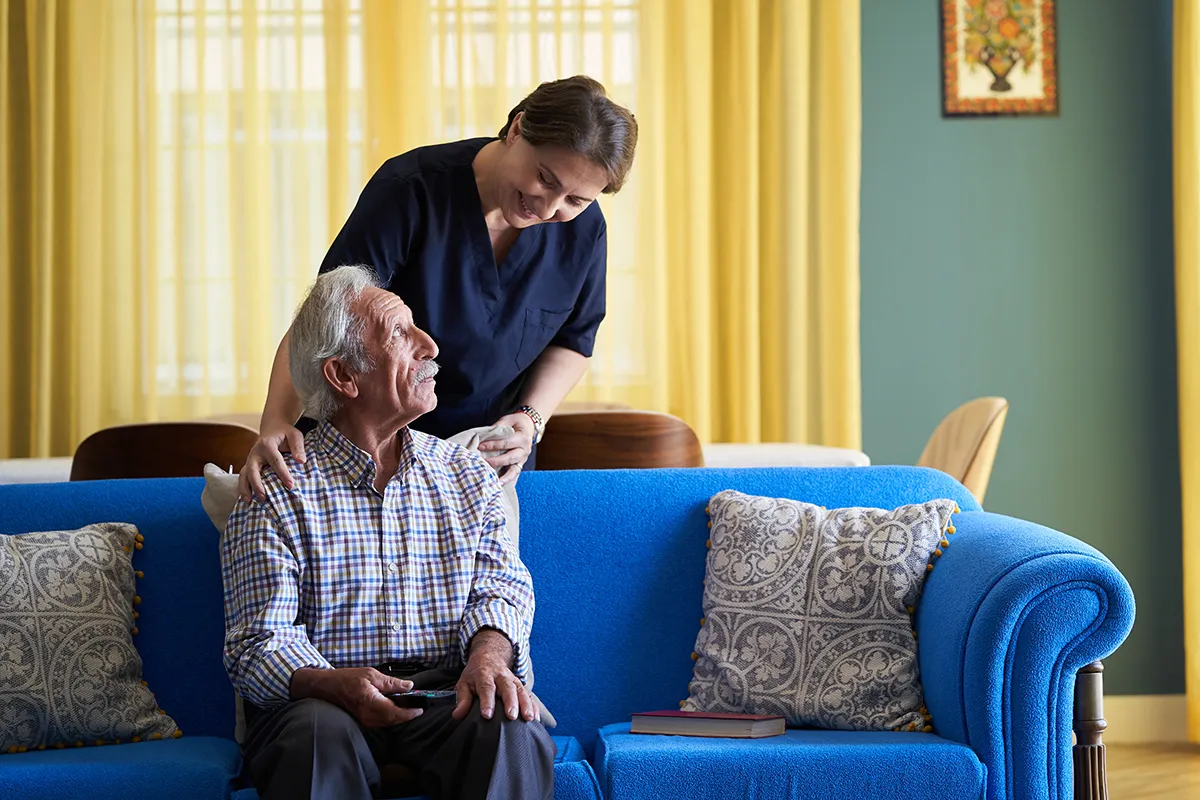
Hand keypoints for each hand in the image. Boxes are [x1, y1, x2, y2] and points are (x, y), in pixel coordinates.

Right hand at [238, 420, 305, 500]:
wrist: (272, 428)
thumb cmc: (285, 433)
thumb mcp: (295, 435)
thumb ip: (298, 447)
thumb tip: (301, 461)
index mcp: (267, 444)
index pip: (275, 461)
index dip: (283, 474)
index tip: (291, 486)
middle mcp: (255, 453)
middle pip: (252, 470)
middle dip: (257, 484)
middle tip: (264, 497)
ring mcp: (250, 460)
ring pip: (243, 475)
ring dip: (245, 488)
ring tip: (249, 502)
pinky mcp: (248, 466)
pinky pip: (243, 477)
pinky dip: (243, 488)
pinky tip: (247, 499)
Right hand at [290, 667, 423, 727]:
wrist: (328, 687)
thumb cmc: (347, 678)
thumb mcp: (371, 674)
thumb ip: (391, 682)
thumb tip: (408, 686)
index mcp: (371, 702)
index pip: (395, 713)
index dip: (410, 713)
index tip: (420, 709)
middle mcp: (368, 715)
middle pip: (393, 721)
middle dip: (407, 715)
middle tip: (418, 707)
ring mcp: (365, 720)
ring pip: (388, 723)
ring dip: (399, 717)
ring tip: (409, 707)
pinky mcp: (363, 721)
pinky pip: (381, 722)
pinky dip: (390, 717)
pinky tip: (395, 708)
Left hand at [453, 630, 537, 722]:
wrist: (489, 656)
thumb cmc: (475, 674)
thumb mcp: (464, 683)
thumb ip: (462, 699)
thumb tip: (457, 716)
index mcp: (485, 674)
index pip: (486, 687)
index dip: (487, 701)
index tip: (487, 715)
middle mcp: (501, 676)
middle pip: (507, 688)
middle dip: (511, 702)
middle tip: (511, 716)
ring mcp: (513, 680)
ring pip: (521, 690)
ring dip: (526, 704)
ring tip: (529, 718)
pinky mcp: (520, 685)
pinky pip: (528, 695)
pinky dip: (533, 706)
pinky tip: (536, 719)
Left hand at [478, 413, 535, 486]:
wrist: (529, 426)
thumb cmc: (516, 422)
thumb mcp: (508, 420)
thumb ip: (498, 427)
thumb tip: (484, 436)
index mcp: (522, 438)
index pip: (506, 443)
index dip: (492, 445)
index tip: (480, 446)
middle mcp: (525, 450)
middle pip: (510, 458)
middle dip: (495, 461)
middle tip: (483, 463)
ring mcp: (523, 459)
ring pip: (514, 470)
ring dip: (504, 478)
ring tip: (495, 484)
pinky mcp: (520, 464)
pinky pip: (515, 474)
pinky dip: (509, 481)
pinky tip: (501, 487)